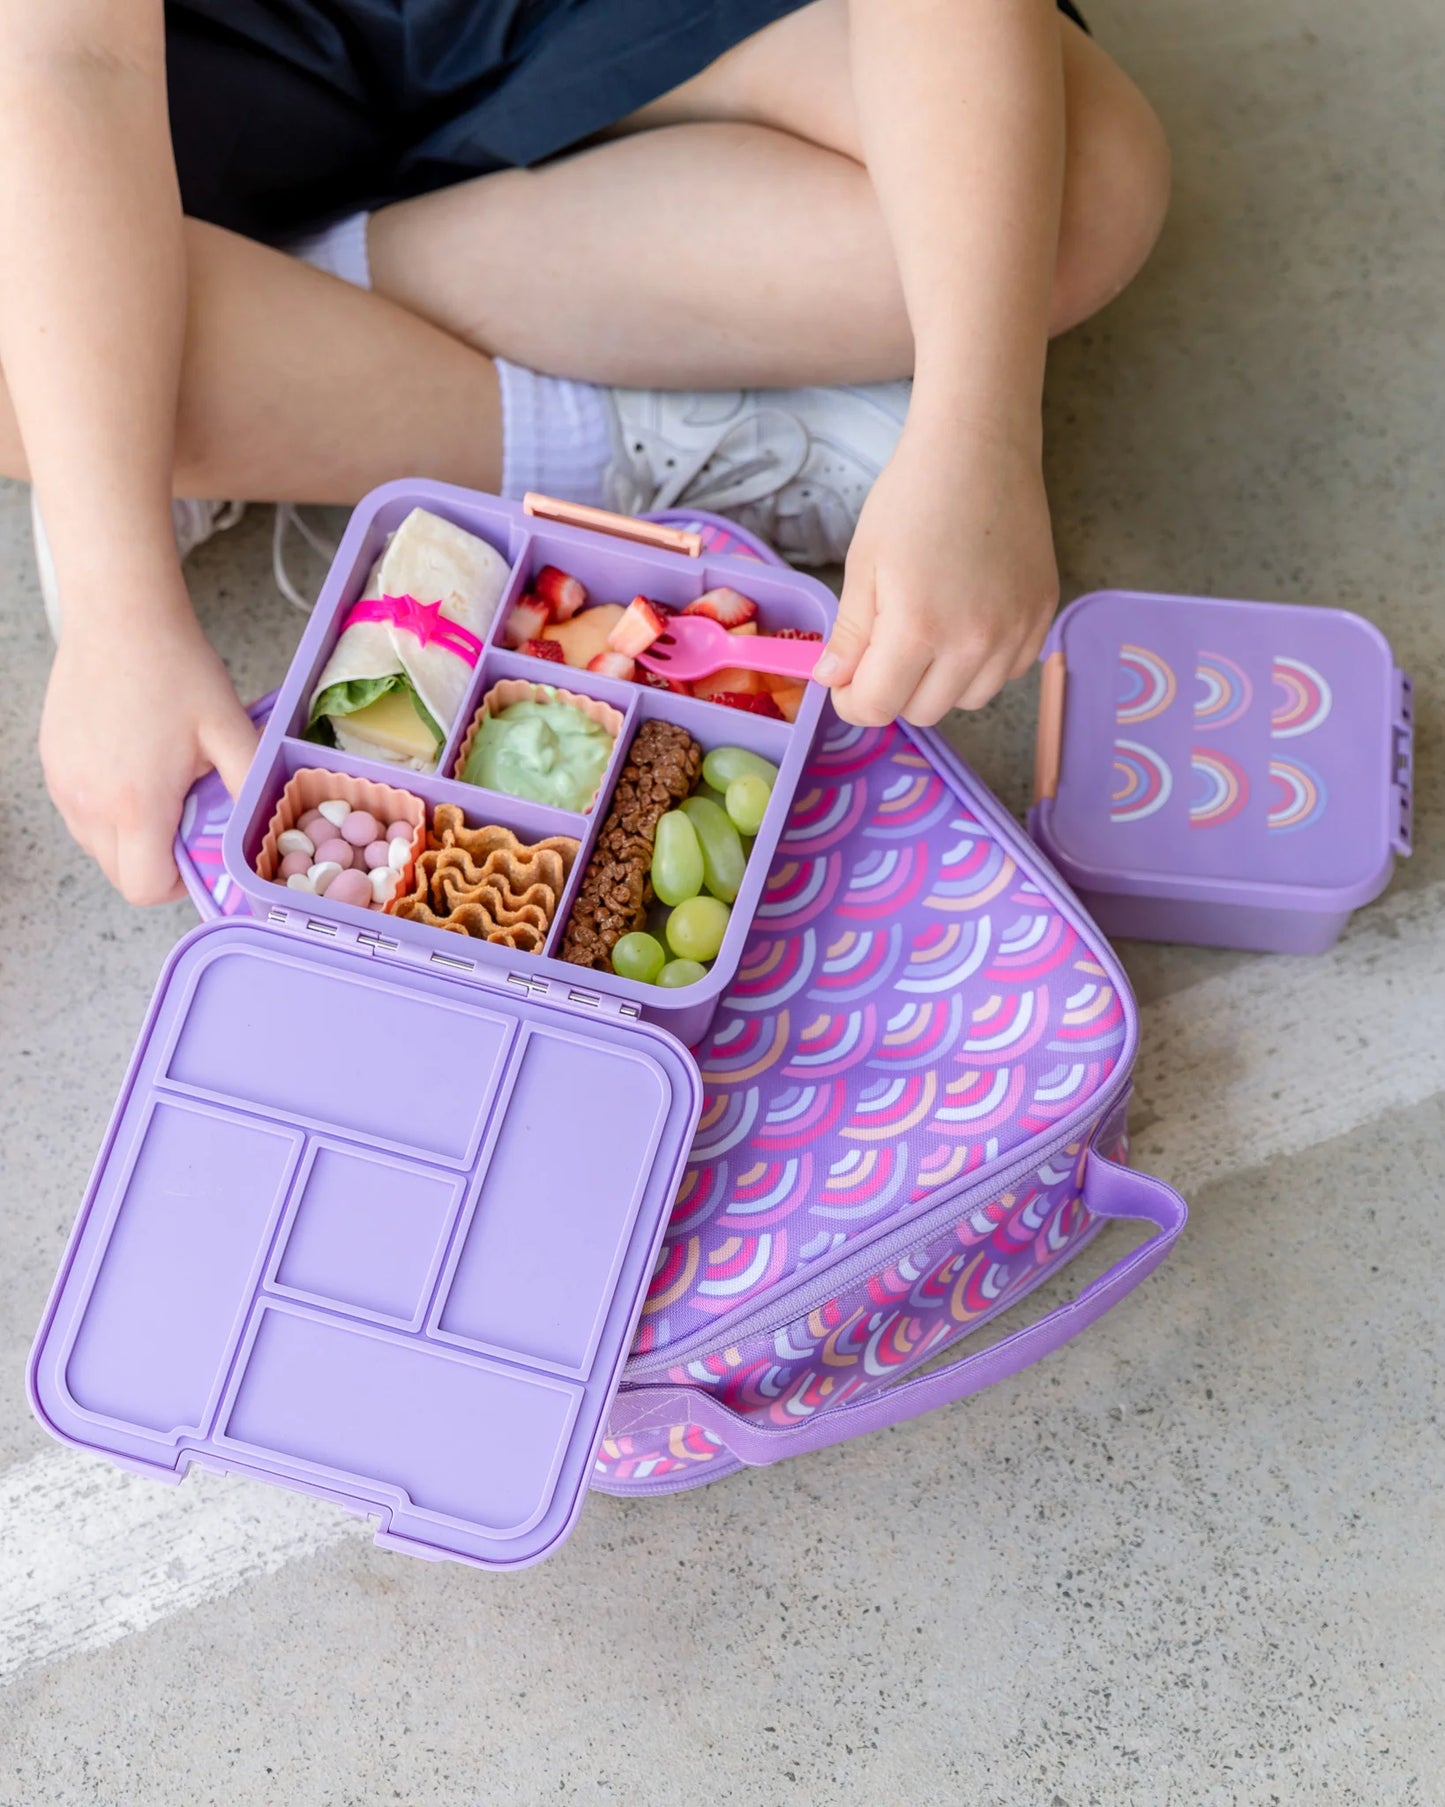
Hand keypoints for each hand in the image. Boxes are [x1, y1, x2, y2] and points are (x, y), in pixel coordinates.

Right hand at [40, 588, 258, 904]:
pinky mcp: (51, 764)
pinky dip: (107, 810)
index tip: (197, 856)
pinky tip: (135, 768)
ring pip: (96, 846)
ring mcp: (63, 784)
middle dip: (157, 863)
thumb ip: (249, 786)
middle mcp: (88, 802)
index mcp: (135, 803)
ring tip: (162, 787)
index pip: (145, 887)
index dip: (177, 884)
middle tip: (186, 819)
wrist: (121, 616)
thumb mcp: (230, 730)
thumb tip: (262, 828)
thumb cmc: (175, 669)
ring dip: (131, 836)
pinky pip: (79, 812)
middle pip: (120, 874)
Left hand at [815, 420, 1059, 726]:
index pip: (878, 708)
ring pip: (967, 700)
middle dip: (893, 691)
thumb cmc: (912, 497)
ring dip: (939, 683)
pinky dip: (981, 665)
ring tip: (927, 632)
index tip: (846, 681)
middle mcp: (974, 641)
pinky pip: (1007, 673)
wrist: (979, 447)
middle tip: (882, 649)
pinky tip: (965, 622)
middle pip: (923, 712)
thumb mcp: (864, 564)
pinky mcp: (1041, 617)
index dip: (852, 701)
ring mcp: (1015, 632)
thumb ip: (850, 634)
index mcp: (919, 627)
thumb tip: (834, 682)